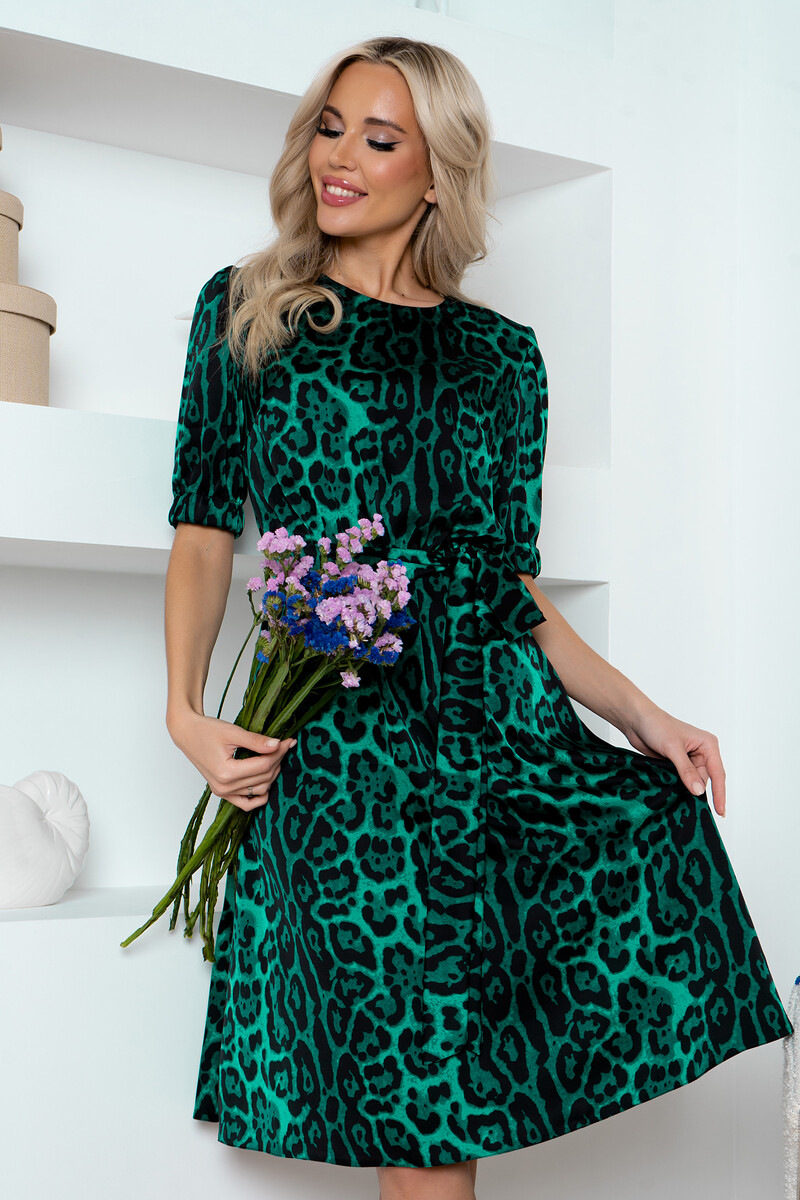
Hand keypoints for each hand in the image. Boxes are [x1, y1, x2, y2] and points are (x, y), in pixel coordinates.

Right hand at [167, 710, 295, 811]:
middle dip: (277, 760)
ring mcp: (223, 792)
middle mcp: (224, 787)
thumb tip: (278, 745)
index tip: (288, 741)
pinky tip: (268, 783)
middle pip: (264, 777)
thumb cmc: (206, 731)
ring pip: (259, 790)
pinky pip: (246, 803)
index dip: (279, 752)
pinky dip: (259, 797)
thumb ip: (255, 740)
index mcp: (226, 772)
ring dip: (272, 775)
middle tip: (284, 745)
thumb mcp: (233, 732)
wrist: (188, 734)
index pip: (263, 765)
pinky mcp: (223, 793)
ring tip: (275, 757)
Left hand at [620, 704, 725, 817]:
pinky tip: (673, 796)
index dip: (719, 794)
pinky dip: (677, 788)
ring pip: (692, 783)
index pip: (718, 773)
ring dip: (686, 791)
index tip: (720, 811)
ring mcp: (688, 760)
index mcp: (708, 745)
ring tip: (680, 802)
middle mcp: (701, 753)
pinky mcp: (676, 765)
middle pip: (704, 781)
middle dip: (698, 794)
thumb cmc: (656, 725)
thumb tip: (698, 791)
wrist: (636, 720)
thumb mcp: (673, 748)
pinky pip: (680, 781)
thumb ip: (686, 770)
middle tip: (694, 811)